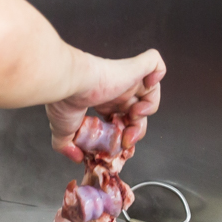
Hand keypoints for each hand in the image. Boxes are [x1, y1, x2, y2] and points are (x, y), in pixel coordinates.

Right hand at [46, 49, 165, 161]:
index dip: (124, 134)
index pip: (121, 118)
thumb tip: (76, 157)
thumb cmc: (65, 100)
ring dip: (148, 109)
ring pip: (151, 93)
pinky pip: (154, 64)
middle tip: (126, 140)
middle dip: (136, 131)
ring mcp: (126, 78)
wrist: (69, 84)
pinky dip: (158, 73)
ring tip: (135, 114)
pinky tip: (148, 84)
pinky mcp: (134, 68)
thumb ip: (67, 146)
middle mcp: (116, 89)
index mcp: (102, 100)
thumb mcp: (63, 131)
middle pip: (138, 113)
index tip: (117, 145)